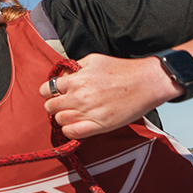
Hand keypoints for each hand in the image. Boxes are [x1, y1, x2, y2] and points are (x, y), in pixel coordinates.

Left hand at [41, 53, 180, 138]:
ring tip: (74, 113)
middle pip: (50, 107)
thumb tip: (62, 77)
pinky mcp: (100, 125)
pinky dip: (70, 130)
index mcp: (76, 80)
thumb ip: (74, 68)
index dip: (49, 91)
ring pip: (59, 120)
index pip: (46, 90)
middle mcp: (79, 97)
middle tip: (65, 104)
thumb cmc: (121, 69)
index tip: (57, 93)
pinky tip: (77, 124)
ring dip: (63, 117)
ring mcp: (88, 112)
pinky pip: (72, 133)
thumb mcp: (93, 60)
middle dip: (54, 105)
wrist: (146, 82)